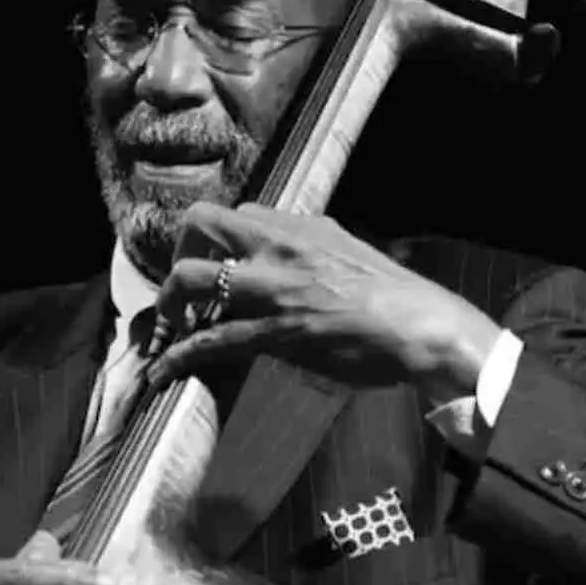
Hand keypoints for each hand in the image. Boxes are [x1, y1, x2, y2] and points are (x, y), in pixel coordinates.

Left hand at [148, 202, 501, 403]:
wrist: (422, 328)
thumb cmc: (396, 298)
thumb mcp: (349, 253)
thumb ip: (314, 248)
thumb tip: (296, 253)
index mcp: (300, 227)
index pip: (238, 212)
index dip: (214, 240)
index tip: (208, 264)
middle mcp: (279, 246)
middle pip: (201, 223)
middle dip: (178, 252)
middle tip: (180, 288)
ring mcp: (273, 289)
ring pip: (191, 279)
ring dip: (167, 305)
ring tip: (164, 330)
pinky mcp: (274, 332)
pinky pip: (210, 340)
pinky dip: (178, 355)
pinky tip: (163, 371)